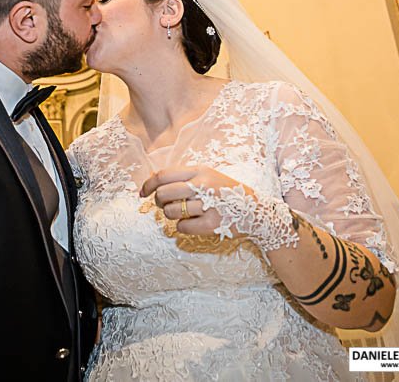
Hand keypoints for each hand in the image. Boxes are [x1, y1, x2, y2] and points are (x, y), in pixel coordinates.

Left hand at [140, 166, 255, 236]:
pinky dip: (183, 227)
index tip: (142, 193)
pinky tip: (194, 223)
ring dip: (172, 216)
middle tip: (166, 205)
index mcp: (200, 171)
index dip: (148, 184)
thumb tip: (153, 180)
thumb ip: (183, 176)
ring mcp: (208, 205)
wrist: (256, 211)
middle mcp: (204, 185)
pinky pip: (182, 227)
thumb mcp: (207, 175)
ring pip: (171, 212)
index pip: (164, 175)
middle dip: (159, 202)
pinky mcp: (212, 224)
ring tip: (184, 213)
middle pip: (163, 194)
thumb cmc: (226, 193)